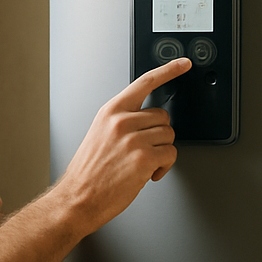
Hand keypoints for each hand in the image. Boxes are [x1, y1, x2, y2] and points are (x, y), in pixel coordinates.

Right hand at [58, 56, 190, 232]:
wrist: (78, 197)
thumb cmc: (89, 171)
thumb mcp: (100, 133)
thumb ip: (122, 121)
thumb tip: (148, 121)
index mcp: (111, 111)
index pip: (144, 82)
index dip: (168, 71)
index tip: (184, 64)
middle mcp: (122, 121)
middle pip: (163, 116)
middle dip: (158, 135)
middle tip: (143, 151)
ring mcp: (133, 139)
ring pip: (169, 136)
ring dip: (161, 152)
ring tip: (142, 164)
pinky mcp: (143, 158)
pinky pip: (170, 154)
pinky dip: (164, 167)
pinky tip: (147, 174)